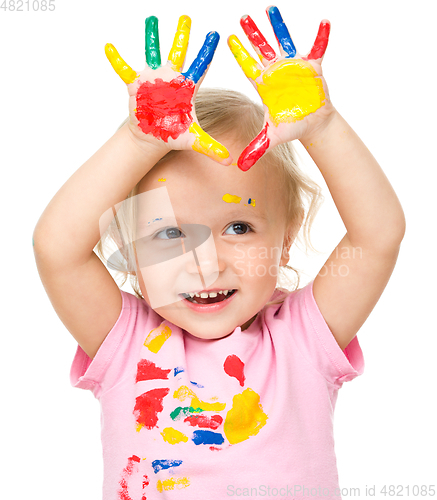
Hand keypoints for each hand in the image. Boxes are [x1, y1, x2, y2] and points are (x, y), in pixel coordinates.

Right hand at [105, 16, 231, 164]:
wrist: (152, 137)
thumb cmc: (174, 135)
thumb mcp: (193, 140)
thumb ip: (211, 148)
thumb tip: (230, 162)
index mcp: (187, 88)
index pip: (200, 66)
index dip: (207, 51)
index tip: (216, 34)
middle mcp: (171, 78)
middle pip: (178, 52)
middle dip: (182, 35)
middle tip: (187, 16)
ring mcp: (153, 79)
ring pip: (152, 53)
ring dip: (152, 36)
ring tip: (152, 18)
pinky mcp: (136, 84)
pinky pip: (124, 69)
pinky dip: (116, 59)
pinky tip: (109, 47)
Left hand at [228, 6, 333, 169]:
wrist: (312, 124)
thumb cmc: (292, 127)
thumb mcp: (273, 137)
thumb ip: (256, 148)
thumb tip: (239, 166)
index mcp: (264, 85)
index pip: (249, 66)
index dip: (240, 54)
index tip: (228, 38)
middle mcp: (276, 72)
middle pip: (262, 49)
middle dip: (253, 33)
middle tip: (242, 16)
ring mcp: (293, 67)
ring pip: (285, 41)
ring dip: (278, 26)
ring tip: (270, 8)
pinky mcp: (312, 66)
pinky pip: (317, 48)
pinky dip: (321, 37)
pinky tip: (324, 22)